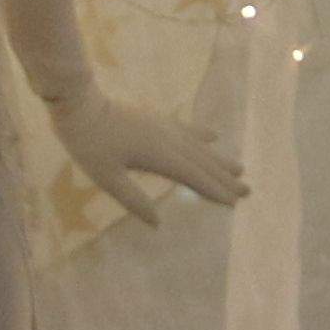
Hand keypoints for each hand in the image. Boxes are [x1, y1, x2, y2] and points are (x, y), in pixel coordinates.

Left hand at [51, 91, 245, 221]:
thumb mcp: (106, 178)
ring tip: (240, 168)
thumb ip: (133, 200)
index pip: (193, 177)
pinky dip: (202, 134)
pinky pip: (187, 128)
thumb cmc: (89, 145)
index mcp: (158, 156)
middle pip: (202, 162)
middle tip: (248, 190)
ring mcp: (165, 127)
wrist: (81, 106)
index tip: (234, 202)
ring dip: (219, 158)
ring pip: (199, 146)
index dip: (214, 190)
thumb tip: (157, 223)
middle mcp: (169, 140)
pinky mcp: (157, 120)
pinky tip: (214, 136)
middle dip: (225, 177)